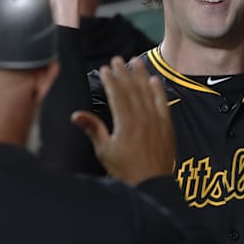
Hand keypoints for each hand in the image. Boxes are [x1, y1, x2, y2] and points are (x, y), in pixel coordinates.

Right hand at [72, 56, 174, 185]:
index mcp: (126, 122)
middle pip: (132, 89)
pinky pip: (163, 103)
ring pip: (148, 92)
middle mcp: (142, 117)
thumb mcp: (105, 151)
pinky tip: (155, 80)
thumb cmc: (125, 170)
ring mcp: (157, 120)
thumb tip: (76, 114)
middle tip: (117, 59)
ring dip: (141, 75)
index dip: (111, 79)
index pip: (117, 94)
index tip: (105, 68)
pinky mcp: (167, 126)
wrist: (152, 184)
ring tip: (135, 61)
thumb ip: (94, 129)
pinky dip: (159, 90)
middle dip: (124, 72)